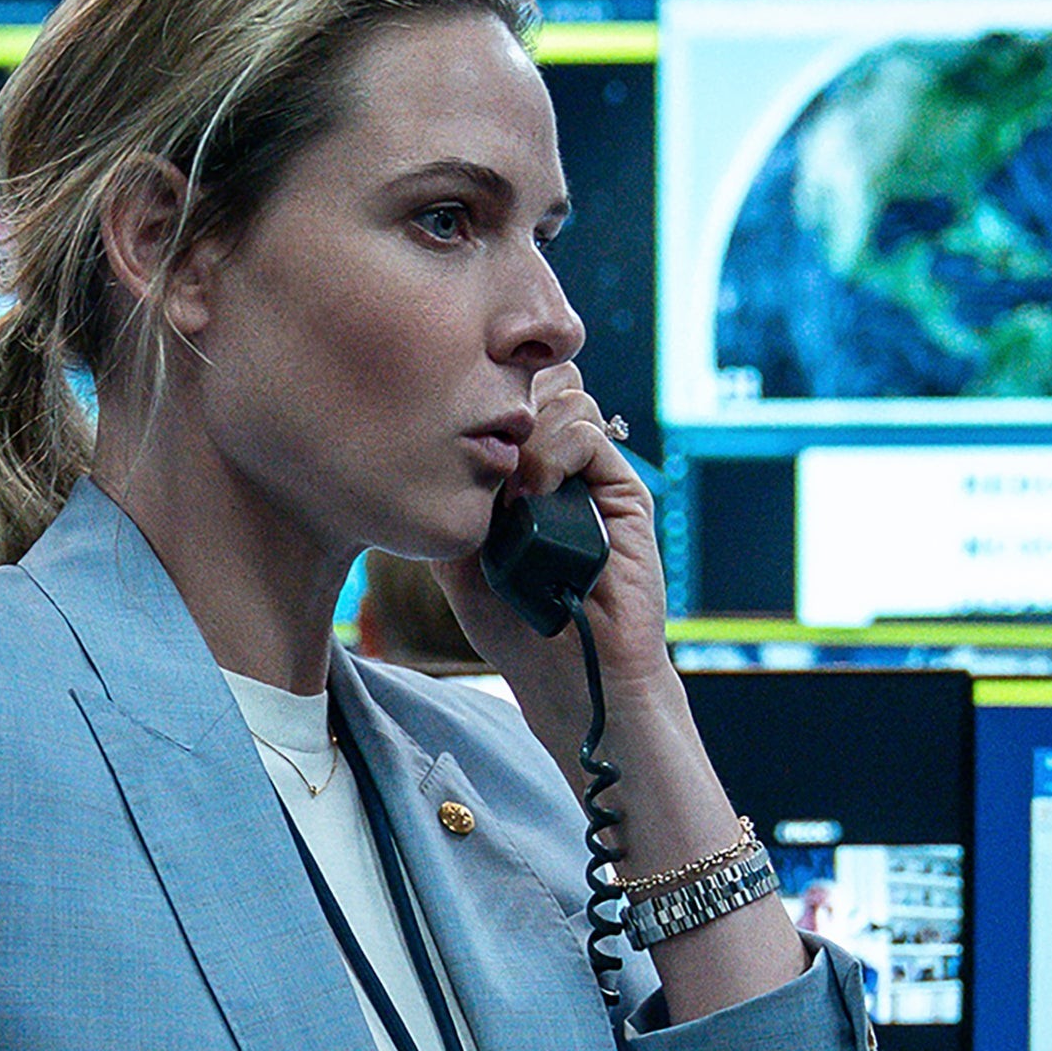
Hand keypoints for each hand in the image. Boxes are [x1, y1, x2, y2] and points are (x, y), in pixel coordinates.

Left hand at [430, 363, 679, 761]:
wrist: (569, 672)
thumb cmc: (511, 626)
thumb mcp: (452, 557)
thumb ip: (445, 498)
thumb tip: (429, 441)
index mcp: (517, 470)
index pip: (504, 392)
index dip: (478, 397)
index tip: (448, 432)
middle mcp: (556, 462)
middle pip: (536, 377)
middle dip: (503, 402)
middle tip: (483, 458)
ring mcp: (590, 473)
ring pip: (563, 394)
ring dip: (526, 432)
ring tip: (511, 492)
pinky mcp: (622, 489)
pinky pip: (587, 432)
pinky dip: (553, 452)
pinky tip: (535, 495)